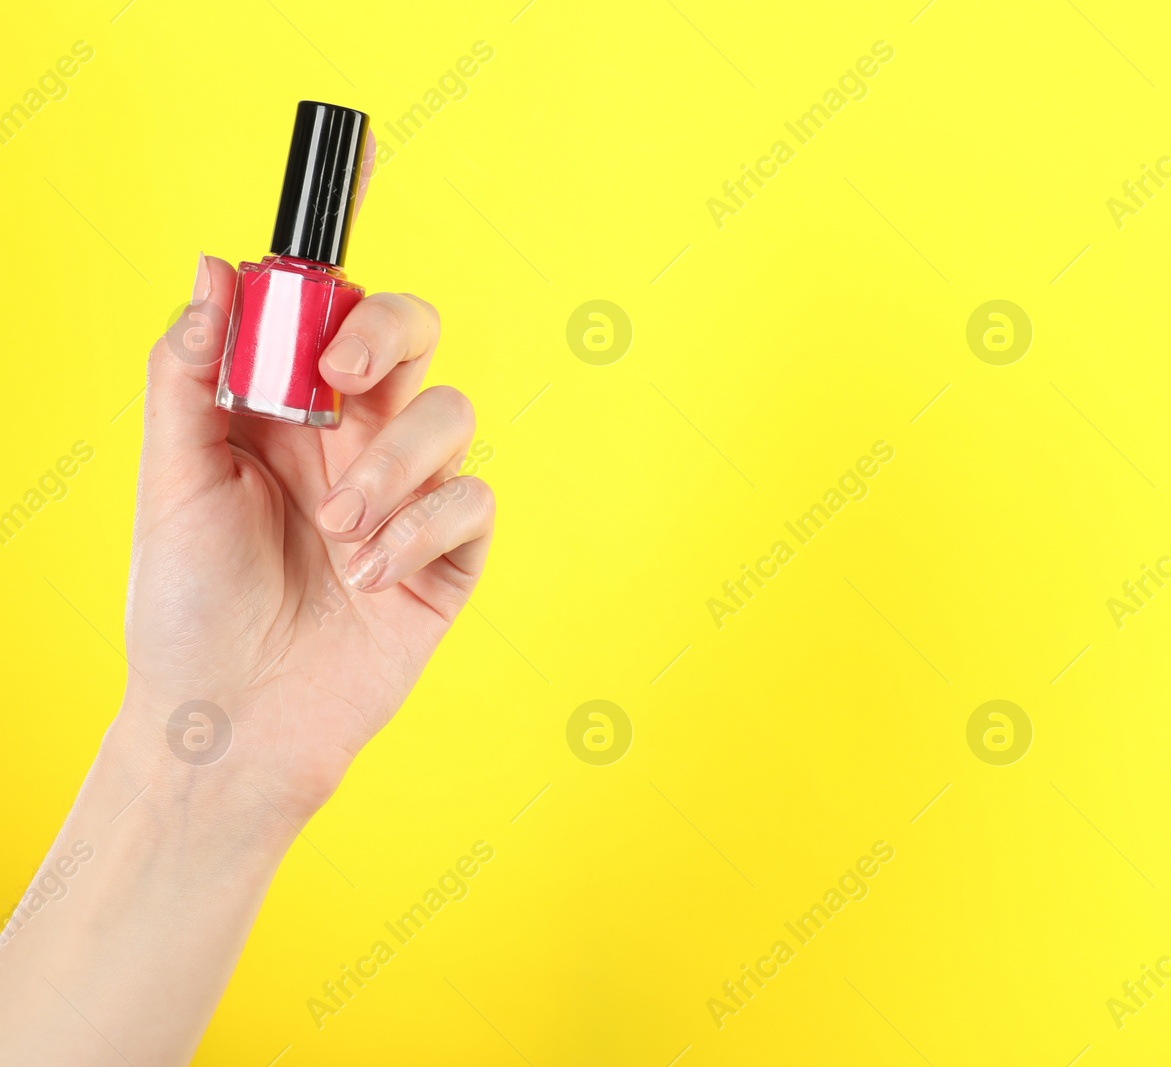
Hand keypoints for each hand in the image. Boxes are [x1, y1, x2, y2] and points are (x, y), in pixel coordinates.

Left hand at [121, 251, 493, 819]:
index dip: (341, 256)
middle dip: (388, 337)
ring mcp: (407, 495)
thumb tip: (212, 267)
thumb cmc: (186, 607)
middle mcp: (352, 438)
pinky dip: (420, 530)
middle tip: (342, 382)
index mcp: (284, 409)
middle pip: (412, 334)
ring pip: (451, 416)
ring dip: (393, 468)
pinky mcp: (448, 556)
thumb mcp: (169, 479)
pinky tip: (368, 575)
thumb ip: (190, 371)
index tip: (349, 185)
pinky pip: (472, 502)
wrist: (230, 723)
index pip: (329, 308)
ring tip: (339, 533)